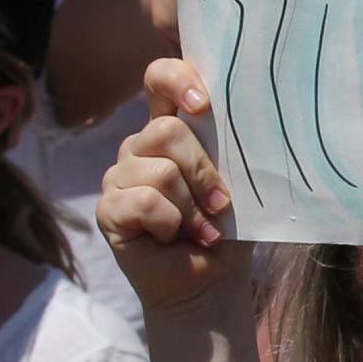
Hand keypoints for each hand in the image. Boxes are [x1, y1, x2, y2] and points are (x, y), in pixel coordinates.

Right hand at [98, 60, 251, 316]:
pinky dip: (171, 223)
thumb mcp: (238, 181)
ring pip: (160, 171)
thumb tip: (253, 113)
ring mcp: (120, 176)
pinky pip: (143, 201)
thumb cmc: (230, 228)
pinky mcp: (109, 208)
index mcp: (173, 130)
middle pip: (167, 131)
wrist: (212, 283)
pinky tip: (175, 237)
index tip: (202, 102)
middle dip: (203, 171)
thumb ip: (233, 145)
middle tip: (220, 202)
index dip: (176, 78)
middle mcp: (142, 147)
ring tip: (203, 228)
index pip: (159, 78)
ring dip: (192, 206)